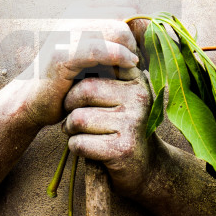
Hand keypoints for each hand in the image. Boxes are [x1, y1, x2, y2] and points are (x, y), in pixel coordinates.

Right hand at [18, 0, 140, 126]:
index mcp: (84, 9)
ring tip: (133, 68)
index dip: (144, 27)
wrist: (32, 100)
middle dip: (142, 38)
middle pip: (128, 14)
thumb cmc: (70, 80)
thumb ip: (117, 40)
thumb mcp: (97, 53)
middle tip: (144, 62)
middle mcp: (76, 13)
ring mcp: (68, 30)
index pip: (129, 6)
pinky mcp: (63, 52)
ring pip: (119, 29)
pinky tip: (129, 68)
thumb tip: (156, 35)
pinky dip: (121, 58)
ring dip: (133, 50)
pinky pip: (102, 49)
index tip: (149, 51)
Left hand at [63, 66, 154, 196]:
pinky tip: (89, 149)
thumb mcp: (119, 95)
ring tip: (80, 133)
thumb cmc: (121, 126)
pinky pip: (80, 143)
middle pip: (84, 90)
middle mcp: (139, 96)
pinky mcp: (123, 148)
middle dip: (69, 106)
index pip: (97, 63)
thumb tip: (73, 48)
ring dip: (70, 129)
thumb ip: (104, 73)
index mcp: (136, 78)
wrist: (146, 167)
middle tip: (72, 117)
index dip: (78, 77)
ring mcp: (133, 122)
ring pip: (79, 118)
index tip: (75, 89)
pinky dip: (76, 147)